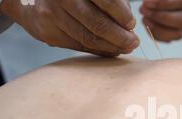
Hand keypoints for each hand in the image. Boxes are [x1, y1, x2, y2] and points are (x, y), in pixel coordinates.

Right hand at [0, 0, 139, 56]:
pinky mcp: (48, 33)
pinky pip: (78, 46)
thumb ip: (111, 1)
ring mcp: (52, 16)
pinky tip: (109, 50)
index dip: (122, 15)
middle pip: (97, 24)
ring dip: (111, 47)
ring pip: (88, 39)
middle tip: (133, 43)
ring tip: (124, 48)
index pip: (106, 1)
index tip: (132, 24)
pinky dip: (97, 50)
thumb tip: (129, 25)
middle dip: (120, 37)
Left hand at [139, 0, 181, 41]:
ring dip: (157, 28)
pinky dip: (156, 34)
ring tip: (144, 18)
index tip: (147, 3)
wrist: (160, 0)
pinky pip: (170, 39)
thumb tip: (149, 3)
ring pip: (178, 33)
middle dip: (159, 17)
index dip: (165, 4)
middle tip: (143, 10)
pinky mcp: (178, 30)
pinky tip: (147, 25)